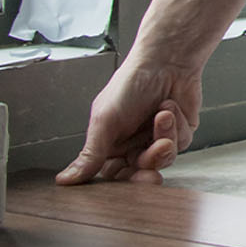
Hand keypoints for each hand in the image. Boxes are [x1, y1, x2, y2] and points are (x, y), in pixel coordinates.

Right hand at [55, 61, 202, 184]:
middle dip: (147, 169)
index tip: (125, 183)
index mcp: (110, 144)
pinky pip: (181, 143)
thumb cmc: (130, 84)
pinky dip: (176, 126)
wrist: (166, 62)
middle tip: (150, 174)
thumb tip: (64, 180)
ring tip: (161, 115)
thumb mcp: (105, 121)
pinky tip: (170, 108)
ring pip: (164, 159)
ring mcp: (157, 140)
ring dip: (163, 137)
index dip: (120, 183)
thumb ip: (90, 154)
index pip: (112, 175)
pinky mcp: (180, 133)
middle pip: (141, 173)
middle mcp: (133, 145)